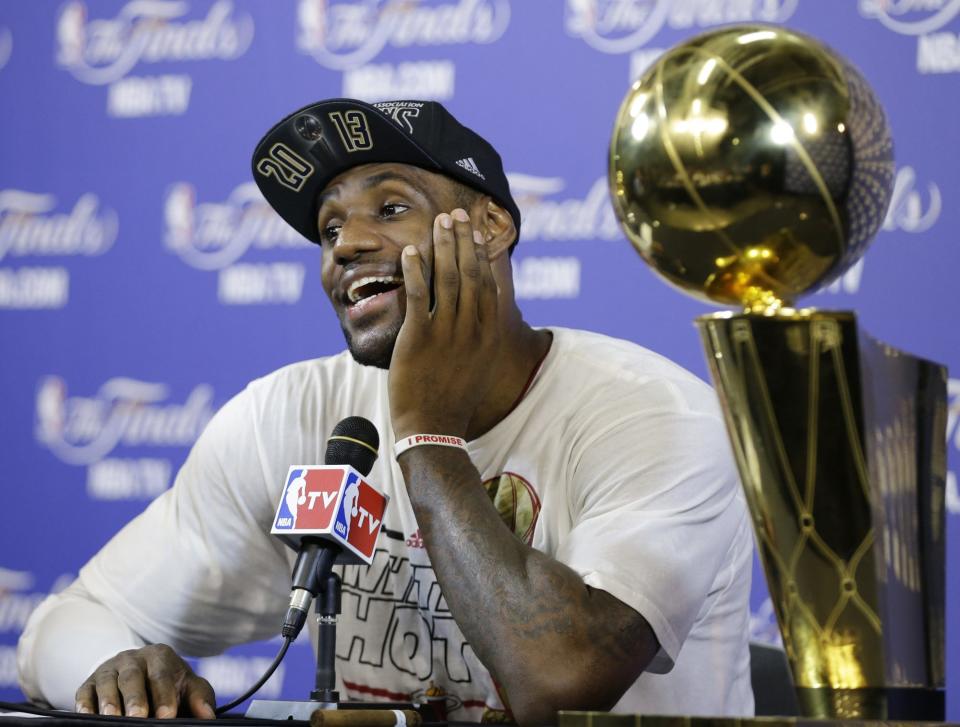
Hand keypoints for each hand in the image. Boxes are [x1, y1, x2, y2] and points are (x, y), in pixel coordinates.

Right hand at [74, 644, 215, 718]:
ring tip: (112, 719)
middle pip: (132, 677)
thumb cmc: (168, 683)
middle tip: (138, 718)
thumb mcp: (188, 686)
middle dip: (135, 698)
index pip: (162, 675)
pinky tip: (88, 717)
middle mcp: (132, 659)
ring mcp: (109, 669)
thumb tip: (208, 716)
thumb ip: (200, 698)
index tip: (167, 715)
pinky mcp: (89, 682)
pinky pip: (84, 692)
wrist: (139, 670)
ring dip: (109, 702)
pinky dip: (85, 704)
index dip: (164, 695)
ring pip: (107, 683)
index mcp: (160, 656)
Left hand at [389, 208, 500, 438]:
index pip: (487, 283)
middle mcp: (471, 329)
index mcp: (487, 333)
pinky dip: (415, 271)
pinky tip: (410, 251)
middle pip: (469, 273)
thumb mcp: (478, 363)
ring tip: (438, 222)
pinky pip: (418, 296)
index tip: (473, 232)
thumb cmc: (454, 397)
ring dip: (442, 246)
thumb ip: (481, 334)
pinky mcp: (419, 339)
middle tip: (456, 214)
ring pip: (447, 279)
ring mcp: (446, 333)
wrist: (434, 427)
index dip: (479, 253)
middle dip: (462, 240)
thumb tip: (484, 312)